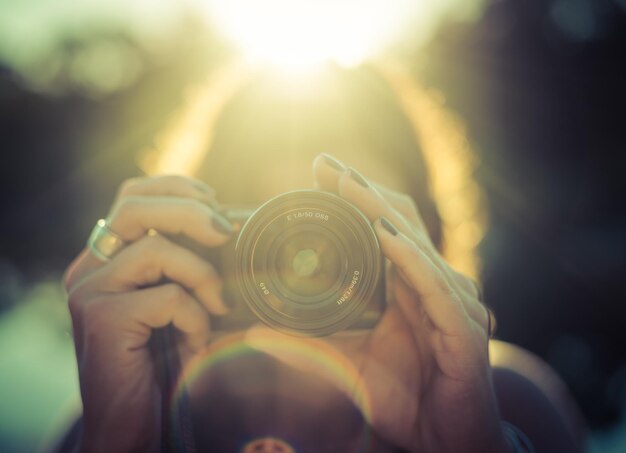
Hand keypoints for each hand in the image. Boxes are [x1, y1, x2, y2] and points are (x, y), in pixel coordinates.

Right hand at [64, 175, 232, 451]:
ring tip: (216, 309)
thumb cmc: (164, 361)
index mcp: (108, 258)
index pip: (133, 195)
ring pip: (155, 248)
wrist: (133, 425)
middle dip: (190, 210)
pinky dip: (195, 317)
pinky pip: (167, 297)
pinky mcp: (101, 319)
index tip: (214, 204)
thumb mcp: (179, 303)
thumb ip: (189, 265)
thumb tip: (233, 225)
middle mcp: (90, 268)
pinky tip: (193, 343)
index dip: (175, 187)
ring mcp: (90, 291)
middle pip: (135, 204)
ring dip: (202, 276)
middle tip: (225, 233)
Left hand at [248, 154, 508, 452]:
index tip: (318, 174)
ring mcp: (451, 305)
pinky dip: (410, 258)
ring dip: (380, 212)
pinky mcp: (464, 331)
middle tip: (326, 165)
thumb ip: (304, 345)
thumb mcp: (344, 365)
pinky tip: (384, 235)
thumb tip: (253, 330)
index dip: (354, 199)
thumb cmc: (404, 402)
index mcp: (407, 289)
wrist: (443, 445)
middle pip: (399, 224)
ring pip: (415, 246)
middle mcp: (432, 286)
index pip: (383, 229)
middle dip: (362, 192)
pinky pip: (435, 287)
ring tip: (347, 186)